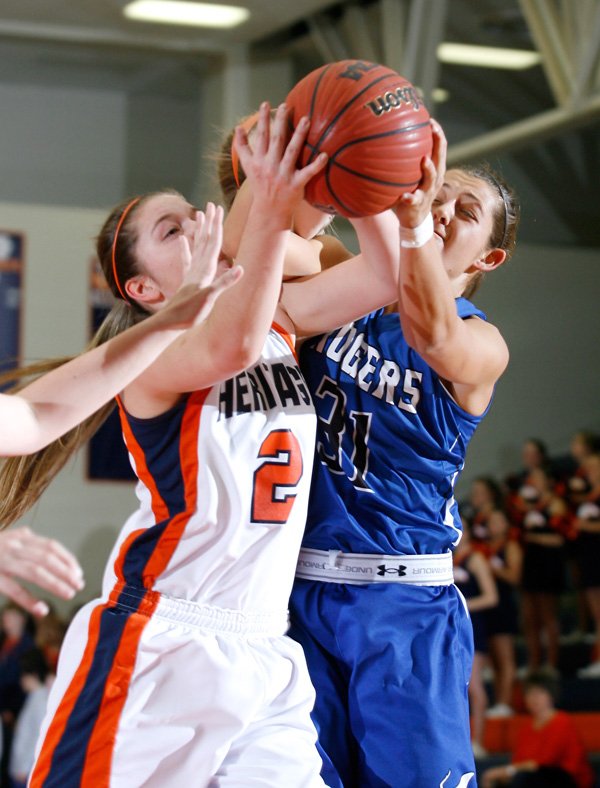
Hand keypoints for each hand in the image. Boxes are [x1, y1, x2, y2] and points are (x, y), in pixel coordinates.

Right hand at [0, 527, 83, 615]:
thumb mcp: (5, 540)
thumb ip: (21, 541)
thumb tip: (38, 544)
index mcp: (19, 537)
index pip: (51, 546)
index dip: (68, 560)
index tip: (79, 574)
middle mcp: (12, 546)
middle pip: (46, 558)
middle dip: (66, 573)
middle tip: (79, 586)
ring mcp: (2, 560)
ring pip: (34, 572)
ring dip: (55, 584)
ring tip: (69, 594)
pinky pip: (13, 588)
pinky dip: (29, 599)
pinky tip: (42, 609)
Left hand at [153, 203, 243, 330]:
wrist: (170, 322)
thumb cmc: (190, 312)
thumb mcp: (210, 297)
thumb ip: (224, 282)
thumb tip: (241, 268)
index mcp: (205, 269)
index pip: (213, 243)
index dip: (216, 225)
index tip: (218, 209)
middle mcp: (198, 268)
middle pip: (205, 240)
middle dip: (210, 222)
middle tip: (212, 204)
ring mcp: (191, 273)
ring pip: (196, 246)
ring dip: (199, 230)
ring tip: (198, 214)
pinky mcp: (187, 281)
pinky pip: (186, 260)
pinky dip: (185, 248)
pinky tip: (182, 240)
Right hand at [233, 101, 327, 223]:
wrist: (269, 211)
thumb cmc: (260, 186)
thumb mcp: (248, 167)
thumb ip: (242, 147)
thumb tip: (238, 127)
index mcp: (259, 161)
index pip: (261, 136)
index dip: (263, 120)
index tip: (266, 104)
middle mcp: (270, 166)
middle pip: (276, 140)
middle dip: (280, 122)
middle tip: (286, 105)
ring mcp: (283, 175)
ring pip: (292, 151)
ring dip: (299, 135)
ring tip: (306, 119)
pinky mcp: (296, 184)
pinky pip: (308, 173)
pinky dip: (317, 165)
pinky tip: (325, 155)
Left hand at [393, 118, 445, 227]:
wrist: (413, 219)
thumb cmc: (410, 191)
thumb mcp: (410, 174)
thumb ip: (406, 160)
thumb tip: (388, 140)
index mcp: (434, 169)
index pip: (440, 148)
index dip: (438, 133)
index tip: (431, 119)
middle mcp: (435, 179)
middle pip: (440, 158)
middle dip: (438, 143)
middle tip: (433, 129)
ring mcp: (428, 192)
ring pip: (432, 178)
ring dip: (429, 169)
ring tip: (424, 160)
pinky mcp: (418, 204)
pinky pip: (414, 200)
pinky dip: (410, 198)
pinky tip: (404, 196)